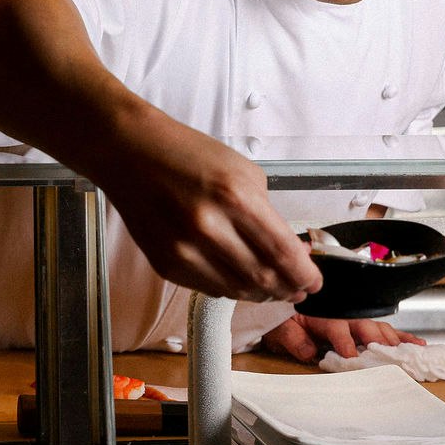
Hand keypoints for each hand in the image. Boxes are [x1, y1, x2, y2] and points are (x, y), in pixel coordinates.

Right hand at [96, 113, 323, 304]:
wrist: (130, 152)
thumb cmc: (187, 154)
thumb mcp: (242, 171)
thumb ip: (267, 212)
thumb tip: (289, 250)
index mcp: (236, 197)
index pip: (283, 252)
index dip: (305, 274)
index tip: (314, 281)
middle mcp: (210, 228)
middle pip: (264, 278)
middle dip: (288, 288)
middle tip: (298, 290)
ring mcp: (184, 250)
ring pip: (236, 290)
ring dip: (261, 292)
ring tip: (273, 288)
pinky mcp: (166, 264)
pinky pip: (208, 288)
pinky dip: (230, 287)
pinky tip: (239, 279)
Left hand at [258, 313, 427, 363]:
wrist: (282, 302)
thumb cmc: (280, 319)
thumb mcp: (278, 328)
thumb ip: (292, 339)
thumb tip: (308, 352)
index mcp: (321, 314)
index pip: (337, 328)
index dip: (345, 343)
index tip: (354, 359)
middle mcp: (342, 314)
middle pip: (365, 326)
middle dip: (380, 342)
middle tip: (393, 357)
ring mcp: (354, 318)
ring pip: (379, 327)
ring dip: (397, 340)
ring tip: (414, 351)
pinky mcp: (361, 325)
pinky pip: (384, 329)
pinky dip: (402, 336)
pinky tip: (417, 344)